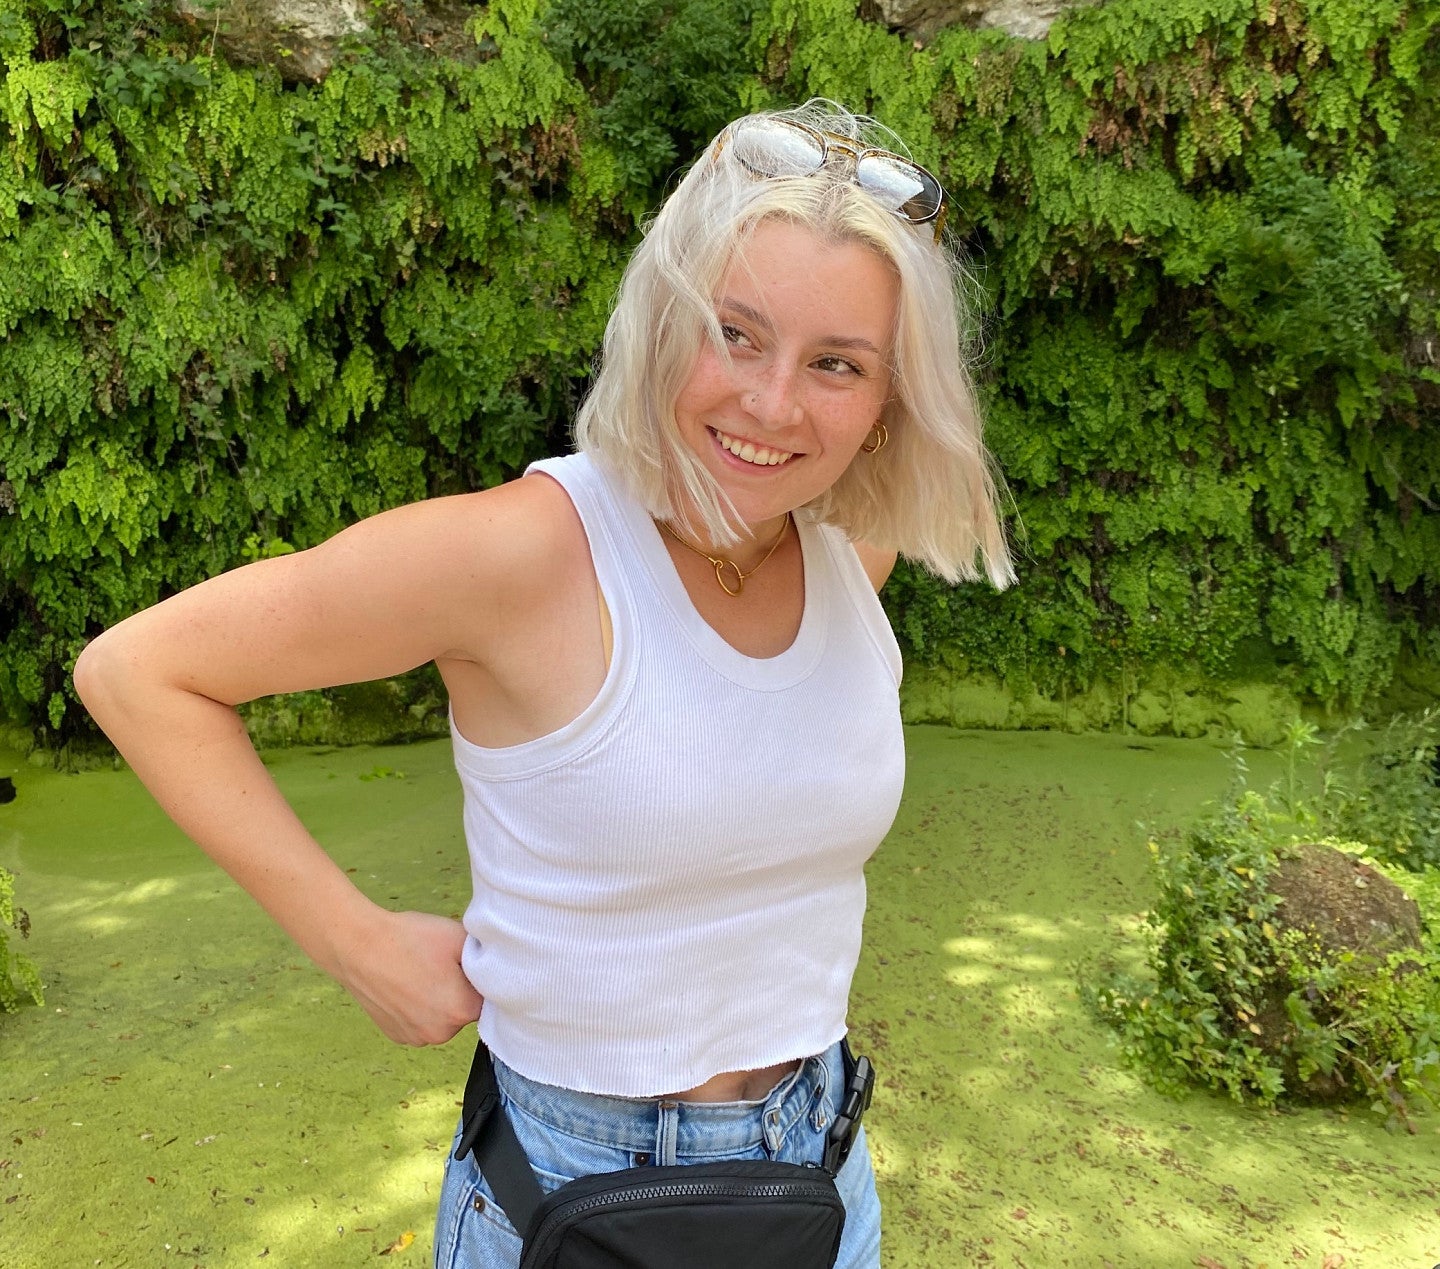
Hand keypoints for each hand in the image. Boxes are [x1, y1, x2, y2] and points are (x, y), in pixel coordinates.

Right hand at [333, 908, 483, 1045]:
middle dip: (458, 990)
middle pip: (464, 1010)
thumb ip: (486, 956)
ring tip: (419, 973)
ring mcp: (415, 1038)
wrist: (358, 946)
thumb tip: (498, 967)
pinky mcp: (396, 1036)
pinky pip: (419, 1023)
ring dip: (437, 1001)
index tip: (460, 962)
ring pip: (441, 1018)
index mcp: (461, 1010)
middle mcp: (440, 1033)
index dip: (476, 976)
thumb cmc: (409, 938)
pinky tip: (405, 984)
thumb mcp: (459, 936)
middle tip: (438, 964)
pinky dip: (417, 1008)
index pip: (487, 997)